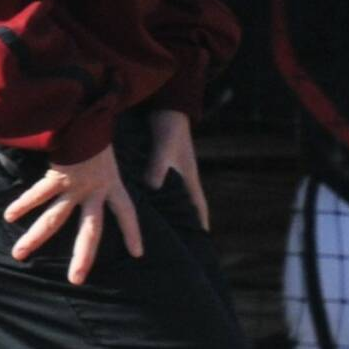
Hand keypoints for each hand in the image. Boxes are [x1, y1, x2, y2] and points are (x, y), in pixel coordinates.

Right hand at [5, 145, 142, 284]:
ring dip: (36, 238)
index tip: (138, 254)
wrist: (90, 113)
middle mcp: (95, 190)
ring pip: (55, 218)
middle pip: (91, 230)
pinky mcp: (58, 176)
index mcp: (113, 184)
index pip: (127, 212)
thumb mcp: (109, 154)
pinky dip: (23, 204)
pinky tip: (10, 216)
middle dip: (83, 256)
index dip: (132, 232)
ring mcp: (75, 186)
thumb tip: (99, 172)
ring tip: (19, 255)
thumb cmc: (97, 131)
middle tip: (76, 280)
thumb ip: (104, 167)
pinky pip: (38, 194)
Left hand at [143, 109, 208, 228]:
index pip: (198, 205)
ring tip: (163, 227)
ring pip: (172, 197)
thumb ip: (158, 167)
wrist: (167, 108)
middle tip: (182, 240)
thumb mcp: (164, 148)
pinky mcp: (162, 164)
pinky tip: (146, 203)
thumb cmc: (169, 128)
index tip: (202, 239)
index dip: (200, 222)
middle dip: (186, 222)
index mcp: (188, 176)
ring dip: (170, 210)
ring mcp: (173, 171)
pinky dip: (157, 197)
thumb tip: (152, 188)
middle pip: (186, 204)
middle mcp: (182, 176)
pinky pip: (160, 187)